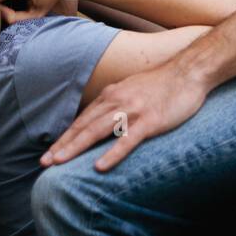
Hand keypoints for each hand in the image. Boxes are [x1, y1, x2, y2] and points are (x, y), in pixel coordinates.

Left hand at [40, 61, 209, 171]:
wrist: (191, 69)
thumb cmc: (165, 84)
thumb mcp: (134, 90)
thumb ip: (118, 103)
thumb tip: (104, 119)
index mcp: (112, 96)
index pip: (83, 120)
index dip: (65, 137)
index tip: (50, 153)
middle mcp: (117, 102)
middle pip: (84, 126)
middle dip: (62, 145)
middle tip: (44, 163)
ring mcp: (133, 111)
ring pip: (97, 131)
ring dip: (76, 148)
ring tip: (59, 163)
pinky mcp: (150, 120)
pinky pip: (127, 140)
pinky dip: (111, 153)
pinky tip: (99, 166)